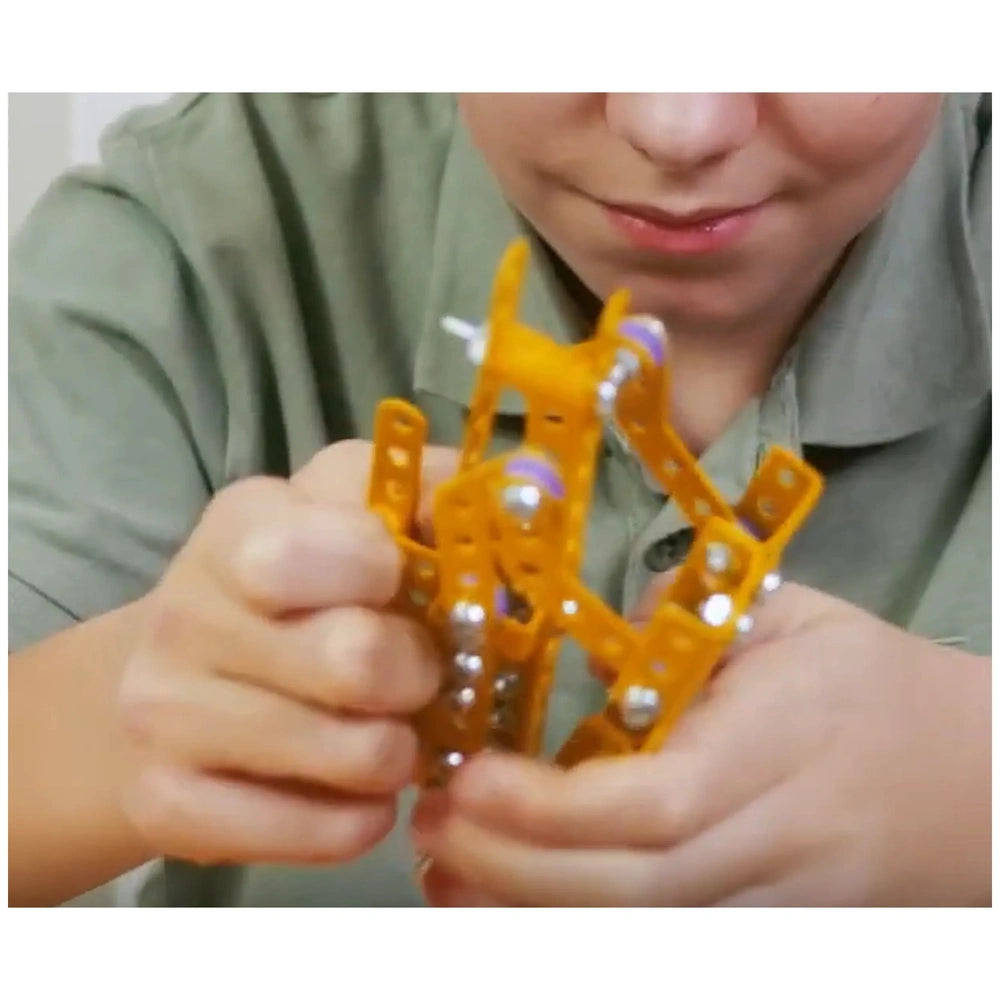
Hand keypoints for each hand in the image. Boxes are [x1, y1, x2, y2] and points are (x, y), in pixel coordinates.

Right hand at [116, 440, 456, 867]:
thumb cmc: (295, 586)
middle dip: (418, 674)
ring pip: (357, 756)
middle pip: (360, 661)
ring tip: (385, 730)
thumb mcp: (354, 510)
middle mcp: (186, 614)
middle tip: (415, 676)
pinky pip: (325, 835)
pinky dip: (363, 817)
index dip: (395, 576)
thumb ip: (437, 492)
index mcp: (243, 524)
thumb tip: (531, 490)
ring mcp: (162, 715)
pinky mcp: (169, 806)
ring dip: (398, 751)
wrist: (176, 679)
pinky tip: (350, 789)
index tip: (398, 586)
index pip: (342, 553)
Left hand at [410, 582, 990, 905]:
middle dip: (515, 870)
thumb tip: (586, 633)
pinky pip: (663, 954)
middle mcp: (778, 842)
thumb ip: (689, 617)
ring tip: (443, 876)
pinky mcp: (770, 940)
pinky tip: (505, 913)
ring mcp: (777, 909)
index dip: (554, 808)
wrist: (976, 785)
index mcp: (781, 742)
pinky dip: (574, 941)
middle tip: (430, 828)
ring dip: (526, 919)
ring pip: (642, 942)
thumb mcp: (792, 616)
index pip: (660, 803)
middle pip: (635, 891)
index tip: (471, 778)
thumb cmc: (873, 683)